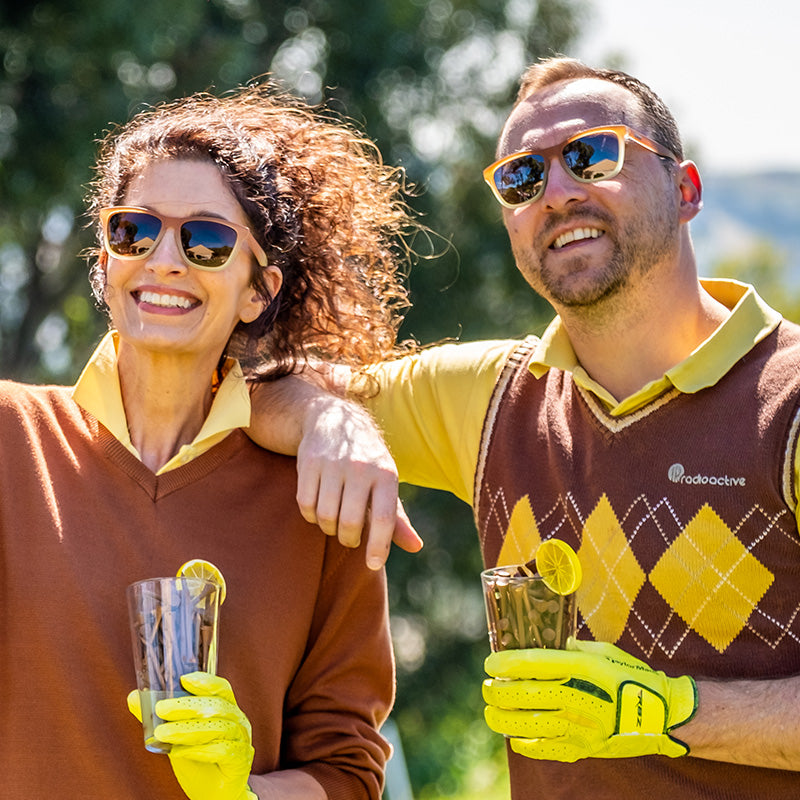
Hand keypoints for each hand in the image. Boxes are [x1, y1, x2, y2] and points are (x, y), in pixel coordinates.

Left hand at [127, 672, 256, 799]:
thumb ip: (157, 717)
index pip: (220, 688)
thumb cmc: (199, 759)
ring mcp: (241, 740)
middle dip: (186, 705)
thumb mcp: (176, 736)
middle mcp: (237, 720)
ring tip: (162, 733)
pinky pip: (221, 751)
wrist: (214, 793)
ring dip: (187, 729)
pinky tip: (179, 752)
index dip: (205, 681)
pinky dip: (199, 750)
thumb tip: (133, 697)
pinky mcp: (240, 760)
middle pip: (216, 706)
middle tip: (161, 709)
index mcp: (226, 708)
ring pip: (217, 727)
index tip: (183, 679)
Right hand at [247, 375, 422, 569]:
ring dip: (329, 529)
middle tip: (350, 538)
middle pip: (351, 523)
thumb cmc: (367, 462)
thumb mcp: (386, 483)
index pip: (385, 518)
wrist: (335, 419)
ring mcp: (333, 464)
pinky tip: (318, 508)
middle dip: (349, 539)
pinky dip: (311, 515)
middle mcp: (360, 467)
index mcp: (386, 474)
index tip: (373, 565)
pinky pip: (306, 505)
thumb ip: (397, 518)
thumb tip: (416, 547)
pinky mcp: (308, 462)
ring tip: (335, 522)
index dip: (379, 545)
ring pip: (326, 517)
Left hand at [483, 639, 697, 761]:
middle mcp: (579, 696)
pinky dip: (525, 744)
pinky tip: (514, 737)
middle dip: (498, 691)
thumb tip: (548, 641)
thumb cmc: (631, 676)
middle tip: (486, 687)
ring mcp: (581, 726)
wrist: (663, 715)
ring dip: (503, 719)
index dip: (507, 663)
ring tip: (490, 712)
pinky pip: (546, 749)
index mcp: (584, 667)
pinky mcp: (585, 748)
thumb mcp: (604, 651)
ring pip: (530, 724)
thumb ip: (573, 647)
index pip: (535, 664)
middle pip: (526, 694)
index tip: (490, 663)